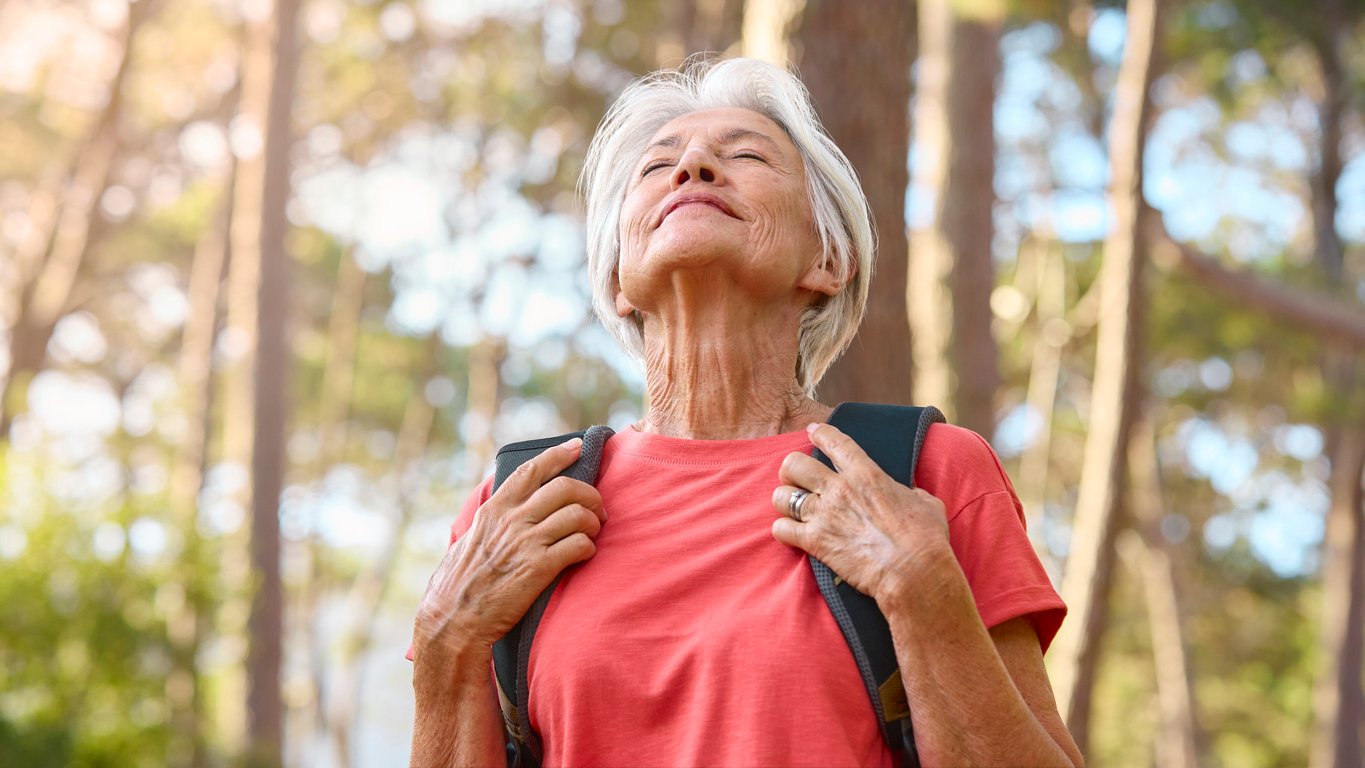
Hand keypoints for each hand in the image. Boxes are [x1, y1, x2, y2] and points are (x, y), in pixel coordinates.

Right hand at [413, 437, 605, 659]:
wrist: (454, 622)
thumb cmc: (458, 587)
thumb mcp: (466, 542)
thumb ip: (489, 524)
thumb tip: (502, 513)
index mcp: (494, 511)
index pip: (531, 471)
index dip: (558, 455)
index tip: (577, 446)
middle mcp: (511, 520)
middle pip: (565, 488)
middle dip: (589, 493)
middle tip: (597, 507)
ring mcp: (526, 543)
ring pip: (577, 514)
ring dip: (593, 522)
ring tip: (593, 532)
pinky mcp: (539, 569)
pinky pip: (579, 545)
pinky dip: (588, 547)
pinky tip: (585, 554)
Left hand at [771, 423, 950, 606]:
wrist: (914, 571)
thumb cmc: (926, 539)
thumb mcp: (927, 504)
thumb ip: (914, 494)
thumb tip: (913, 495)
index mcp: (867, 475)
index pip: (835, 443)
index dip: (820, 433)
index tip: (811, 431)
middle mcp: (840, 489)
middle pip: (795, 464)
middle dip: (791, 469)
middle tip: (795, 479)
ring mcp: (824, 514)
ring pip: (782, 496)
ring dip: (783, 500)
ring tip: (789, 506)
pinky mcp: (815, 542)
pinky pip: (782, 530)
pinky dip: (783, 531)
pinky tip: (789, 534)